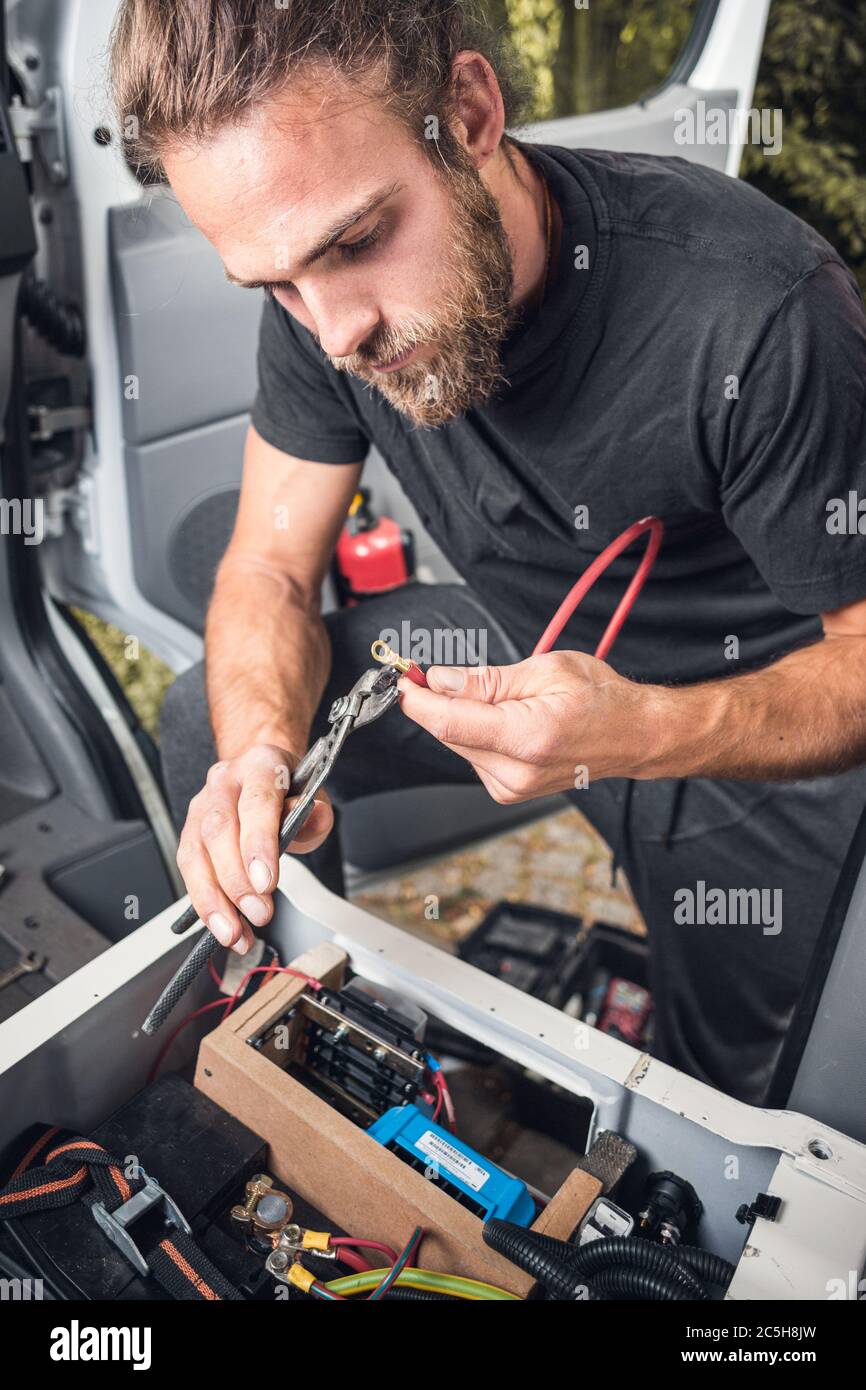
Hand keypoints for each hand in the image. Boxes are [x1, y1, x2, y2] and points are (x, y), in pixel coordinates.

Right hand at [175, 743, 333, 952]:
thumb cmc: (288, 789)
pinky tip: (223, 926)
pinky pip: (189, 871)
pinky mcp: (189, 833)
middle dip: (237, 882)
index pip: (256, 802)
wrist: (262, 773)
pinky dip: (205, 903)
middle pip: (220, 832)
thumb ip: (317, 813)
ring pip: (195, 854)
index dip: (259, 843)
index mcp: (259, 765)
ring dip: (213, 900)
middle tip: (258, 913)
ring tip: (234, 933)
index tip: (267, 882)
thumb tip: (313, 819)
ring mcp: (201, 807)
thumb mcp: (315, 795)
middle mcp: (224, 782)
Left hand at [397, 652, 659, 801]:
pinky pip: (473, 754)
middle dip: (435, 701)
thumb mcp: (544, 670)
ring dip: (458, 716)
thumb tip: (440, 680)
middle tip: (434, 673)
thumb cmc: (601, 699)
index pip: (448, 722)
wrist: (633, 735)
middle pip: (448, 733)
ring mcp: (512, 787)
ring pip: (458, 743)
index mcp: (527, 738)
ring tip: (498, 695)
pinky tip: (503, 718)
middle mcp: (516, 772)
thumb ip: (485, 680)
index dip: (416, 699)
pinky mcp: (508, 791)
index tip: (402, 679)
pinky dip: (474, 731)